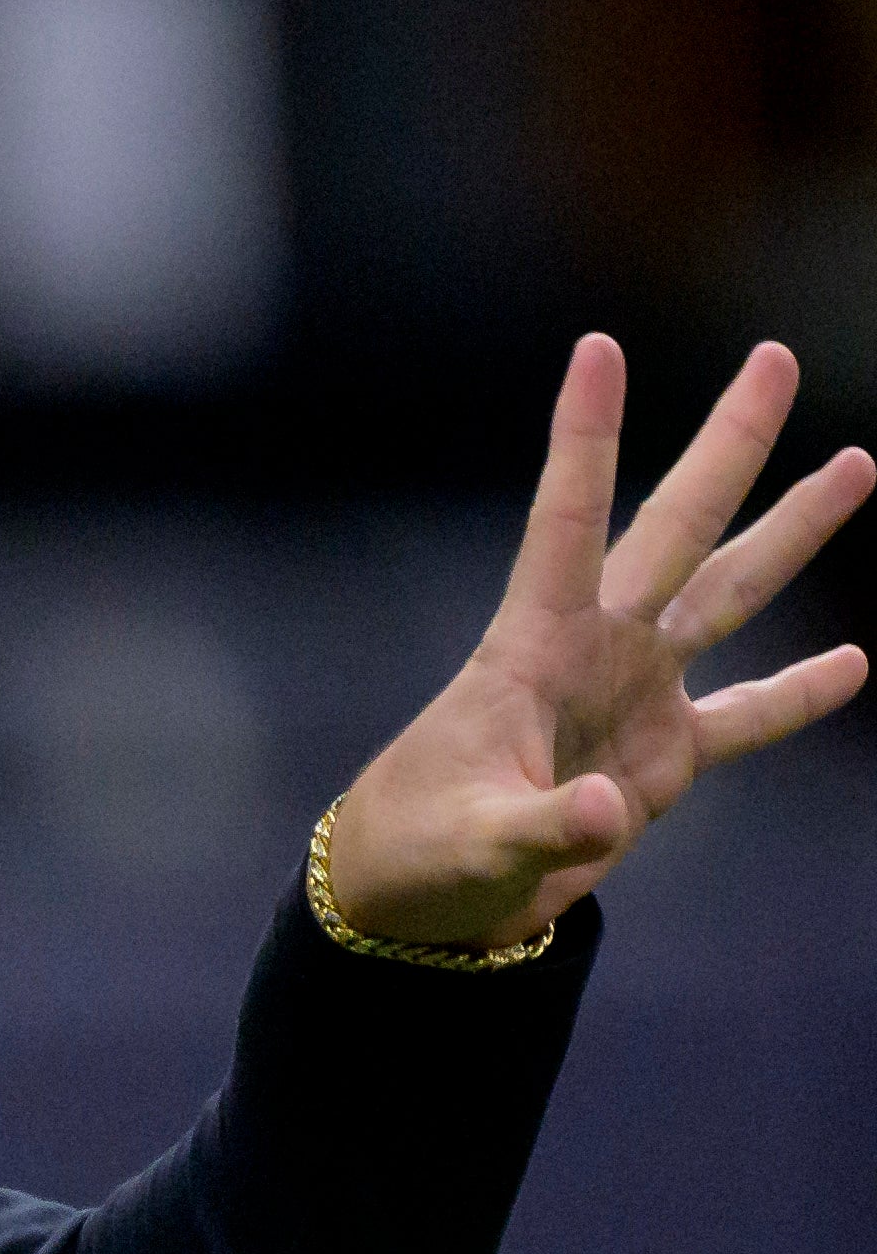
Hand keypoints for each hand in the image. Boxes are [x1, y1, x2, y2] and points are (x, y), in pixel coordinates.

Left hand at [328, 337, 874, 949]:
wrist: (419, 906)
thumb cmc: (419, 857)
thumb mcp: (472, 845)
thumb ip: (540, 826)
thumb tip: (605, 810)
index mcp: (531, 648)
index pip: (565, 522)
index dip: (584, 438)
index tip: (598, 348)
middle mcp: (594, 650)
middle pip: (676, 529)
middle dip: (727, 446)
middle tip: (776, 357)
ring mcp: (634, 695)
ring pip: (728, 594)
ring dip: (791, 532)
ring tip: (856, 465)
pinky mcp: (661, 760)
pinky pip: (744, 716)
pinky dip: (794, 695)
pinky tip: (854, 663)